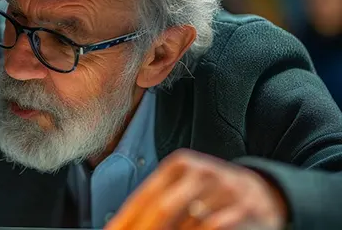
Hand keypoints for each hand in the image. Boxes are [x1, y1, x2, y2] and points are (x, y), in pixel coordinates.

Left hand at [106, 149, 287, 229]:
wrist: (268, 193)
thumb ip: (155, 205)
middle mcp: (202, 173)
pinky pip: (213, 228)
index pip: (144, 198)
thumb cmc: (215, 196)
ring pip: (187, 224)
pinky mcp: (246, 211)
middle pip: (163, 209)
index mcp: (180, 165)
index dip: (125, 221)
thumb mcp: (185, 189)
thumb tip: (119, 227)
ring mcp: (226, 191)